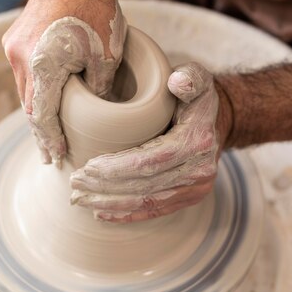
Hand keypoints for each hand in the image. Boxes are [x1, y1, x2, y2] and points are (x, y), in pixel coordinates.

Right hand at [2, 0, 126, 164]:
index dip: (50, 139)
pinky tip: (47, 100)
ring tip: (49, 134)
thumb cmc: (93, 6)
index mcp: (41, 64)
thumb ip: (99, 86)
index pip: (42, 115)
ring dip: (38, 111)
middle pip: (29, 105)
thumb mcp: (107, 52)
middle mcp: (20, 58)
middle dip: (41, 132)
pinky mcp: (16, 37)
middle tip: (51, 156)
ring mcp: (14, 46)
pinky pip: (24, 72)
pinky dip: (36, 90)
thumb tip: (96, 107)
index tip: (56, 157)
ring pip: (26, 90)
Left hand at [70, 62, 232, 221]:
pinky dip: (127, 215)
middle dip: (105, 188)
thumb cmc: (195, 95)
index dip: (116, 168)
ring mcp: (196, 189)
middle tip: (74, 183)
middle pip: (144, 186)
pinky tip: (102, 214)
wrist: (217, 120)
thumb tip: (177, 82)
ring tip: (80, 199)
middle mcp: (199, 171)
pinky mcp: (189, 199)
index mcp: (196, 142)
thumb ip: (189, 76)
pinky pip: (155, 211)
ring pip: (146, 202)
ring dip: (110, 204)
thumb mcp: (197, 77)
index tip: (87, 167)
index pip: (149, 161)